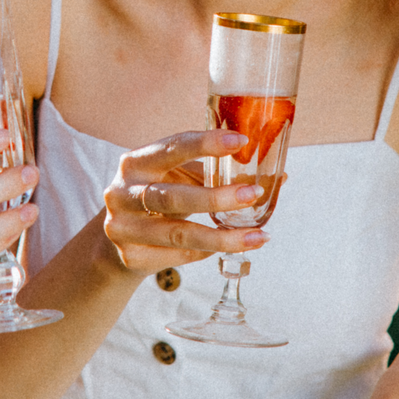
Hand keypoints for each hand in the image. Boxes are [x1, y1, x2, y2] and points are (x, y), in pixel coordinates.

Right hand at [100, 131, 268, 275]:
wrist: (119, 234)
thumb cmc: (158, 194)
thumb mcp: (176, 177)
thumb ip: (214, 173)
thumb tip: (279, 177)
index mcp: (135, 163)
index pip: (171, 148)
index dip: (206, 144)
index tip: (240, 141)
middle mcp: (123, 193)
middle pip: (172, 198)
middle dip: (216, 198)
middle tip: (253, 194)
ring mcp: (123, 228)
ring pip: (179, 234)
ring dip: (223, 237)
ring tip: (257, 236)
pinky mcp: (131, 256)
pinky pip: (179, 256)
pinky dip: (206, 252)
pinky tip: (227, 246)